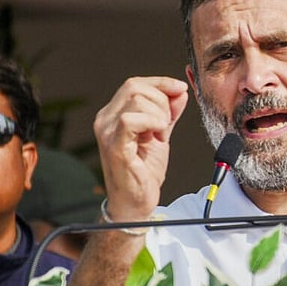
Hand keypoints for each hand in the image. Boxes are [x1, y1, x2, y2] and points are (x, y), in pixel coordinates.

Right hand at [93, 76, 188, 220]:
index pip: (135, 84)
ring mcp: (107, 132)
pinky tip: (157, 135)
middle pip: (135, 87)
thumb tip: (179, 91)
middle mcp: (105, 120)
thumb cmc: (144, 172)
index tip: (180, 88)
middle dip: (161, 101)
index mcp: (113, 114)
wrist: (136, 202)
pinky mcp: (114, 146)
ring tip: (160, 135)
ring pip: (136, 99)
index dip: (161, 83)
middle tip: (166, 125)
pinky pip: (130, 119)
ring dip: (158, 115)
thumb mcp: (161, 135)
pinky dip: (151, 122)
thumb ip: (169, 113)